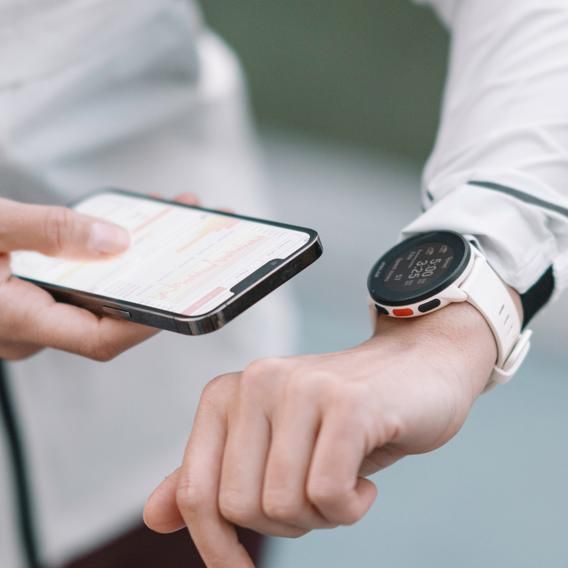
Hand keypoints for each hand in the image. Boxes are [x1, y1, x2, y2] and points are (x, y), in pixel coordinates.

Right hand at [0, 192, 197, 360]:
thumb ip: (47, 231)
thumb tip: (114, 242)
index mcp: (19, 319)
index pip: (101, 338)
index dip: (146, 321)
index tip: (182, 294)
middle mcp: (32, 326)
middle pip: (109, 312)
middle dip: (153, 276)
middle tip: (187, 239)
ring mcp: (33, 312)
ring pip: (97, 294)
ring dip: (132, 259)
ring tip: (163, 219)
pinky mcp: (32, 297)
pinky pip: (80, 282)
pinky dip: (104, 256)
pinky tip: (120, 225)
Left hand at [144, 301, 501, 566]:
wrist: (416, 368)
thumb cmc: (342, 418)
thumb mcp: (274, 445)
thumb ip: (213, 475)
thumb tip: (154, 517)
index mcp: (226, 394)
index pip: (195, 493)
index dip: (215, 545)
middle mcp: (255, 383)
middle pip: (240, 507)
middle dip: (284, 524)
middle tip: (320, 494)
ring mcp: (300, 388)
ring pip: (282, 505)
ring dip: (321, 517)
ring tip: (344, 483)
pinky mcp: (347, 403)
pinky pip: (327, 493)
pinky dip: (350, 508)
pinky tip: (366, 482)